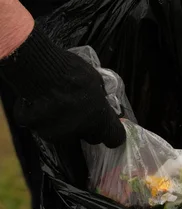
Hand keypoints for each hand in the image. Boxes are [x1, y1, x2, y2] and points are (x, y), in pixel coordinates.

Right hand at [0, 27, 125, 147]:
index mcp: (100, 119)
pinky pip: (46, 128)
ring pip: (68, 135)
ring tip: (58, 106)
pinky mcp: (39, 132)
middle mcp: (81, 131)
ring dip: (66, 125)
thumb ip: (99, 94)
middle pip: (91, 137)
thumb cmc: (72, 71)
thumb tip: (100, 97)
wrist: (39, 71)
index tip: (109, 126)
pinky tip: (42, 106)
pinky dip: (46, 121)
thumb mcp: (95, 79)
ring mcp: (59, 134)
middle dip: (89, 128)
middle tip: (82, 112)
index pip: (114, 138)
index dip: (113, 132)